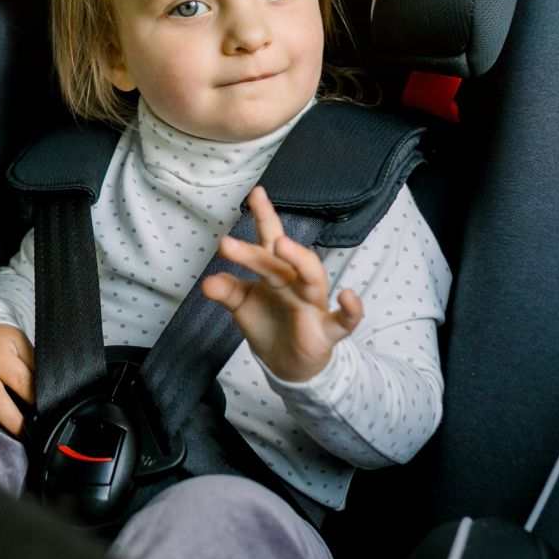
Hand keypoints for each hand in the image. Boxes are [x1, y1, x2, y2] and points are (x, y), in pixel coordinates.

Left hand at [201, 185, 364, 382]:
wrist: (286, 365)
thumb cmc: (268, 324)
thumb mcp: (242, 306)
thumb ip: (228, 291)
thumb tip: (207, 283)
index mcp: (276, 271)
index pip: (269, 239)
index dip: (264, 216)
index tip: (256, 193)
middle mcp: (296, 282)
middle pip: (281, 261)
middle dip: (259, 250)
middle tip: (228, 244)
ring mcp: (313, 305)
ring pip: (313, 278)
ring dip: (299, 260)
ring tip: (281, 245)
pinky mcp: (326, 331)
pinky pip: (344, 321)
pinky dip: (351, 310)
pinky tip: (348, 296)